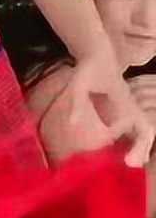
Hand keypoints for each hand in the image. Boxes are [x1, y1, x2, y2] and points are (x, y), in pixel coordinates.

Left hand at [63, 44, 153, 166]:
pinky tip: (126, 152)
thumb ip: (76, 103)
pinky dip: (135, 139)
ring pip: (143, 128)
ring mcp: (130, 105)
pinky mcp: (125, 107)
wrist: (97, 52)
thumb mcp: (79, 84)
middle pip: (146, 130)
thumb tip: (72, 123)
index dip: (141, 144)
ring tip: (131, 163)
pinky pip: (135, 125)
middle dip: (143, 148)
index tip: (130, 160)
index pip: (141, 126)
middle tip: (131, 165)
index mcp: (124, 101)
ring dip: (140, 145)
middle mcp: (130, 104)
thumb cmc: (89, 68)